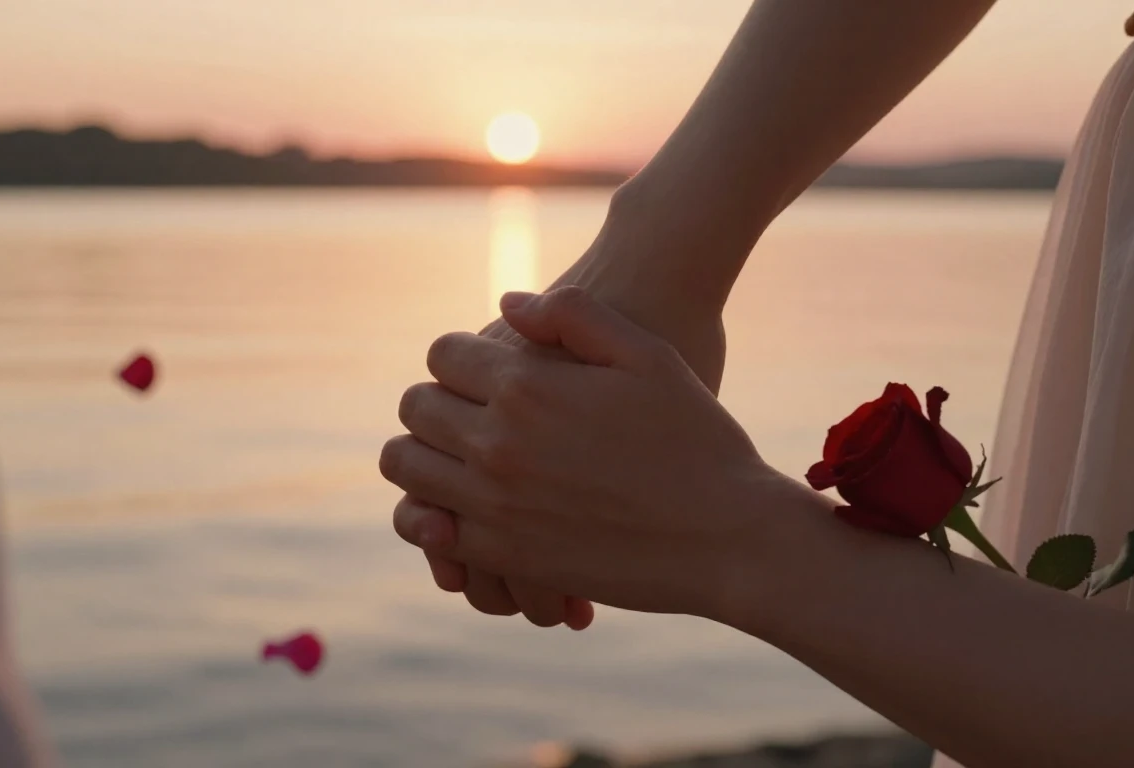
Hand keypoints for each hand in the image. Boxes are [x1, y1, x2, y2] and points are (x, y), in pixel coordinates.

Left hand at [383, 288, 784, 619]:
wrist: (727, 536)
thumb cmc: (697, 438)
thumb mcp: (647, 354)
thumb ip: (573, 314)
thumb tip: (507, 303)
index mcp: (528, 385)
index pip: (442, 353)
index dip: (463, 356)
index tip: (487, 370)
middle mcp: (497, 443)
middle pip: (415, 406)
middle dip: (438, 400)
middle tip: (472, 410)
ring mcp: (493, 504)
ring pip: (405, 467)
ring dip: (423, 453)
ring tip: (460, 454)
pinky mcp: (502, 556)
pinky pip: (431, 530)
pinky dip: (436, 512)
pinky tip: (472, 505)